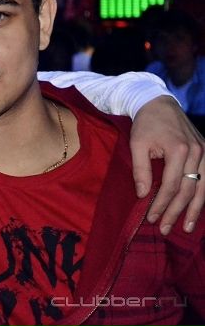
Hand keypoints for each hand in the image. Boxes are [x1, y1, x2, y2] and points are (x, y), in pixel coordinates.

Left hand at [131, 96, 204, 234]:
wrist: (159, 104)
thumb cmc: (146, 124)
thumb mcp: (136, 144)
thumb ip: (140, 170)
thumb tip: (143, 195)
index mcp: (179, 150)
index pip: (171, 186)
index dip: (161, 204)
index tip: (150, 218)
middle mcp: (197, 152)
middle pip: (188, 190)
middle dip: (176, 212)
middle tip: (164, 229)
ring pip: (203, 187)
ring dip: (195, 210)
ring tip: (187, 228)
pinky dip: (202, 196)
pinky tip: (197, 209)